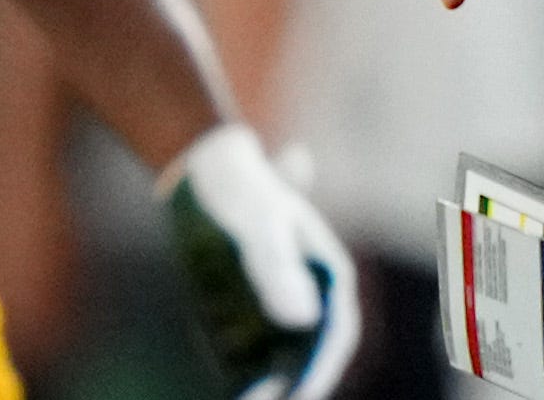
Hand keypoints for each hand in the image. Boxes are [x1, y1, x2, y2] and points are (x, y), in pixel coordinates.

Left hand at [161, 124, 357, 399]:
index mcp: (330, 271)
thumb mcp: (257, 223)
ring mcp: (284, 298)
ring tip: (249, 398)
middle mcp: (311, 289)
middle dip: (295, 378)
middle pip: (311, 347)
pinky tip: (232, 383)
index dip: (321, 366)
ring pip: (285, 349)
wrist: (207, 167)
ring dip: (272, 375)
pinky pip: (257, 342)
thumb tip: (302, 319)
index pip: (337, 330)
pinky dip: (248, 363)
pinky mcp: (255, 302)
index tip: (301, 393)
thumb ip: (277, 269)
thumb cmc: (241, 189)